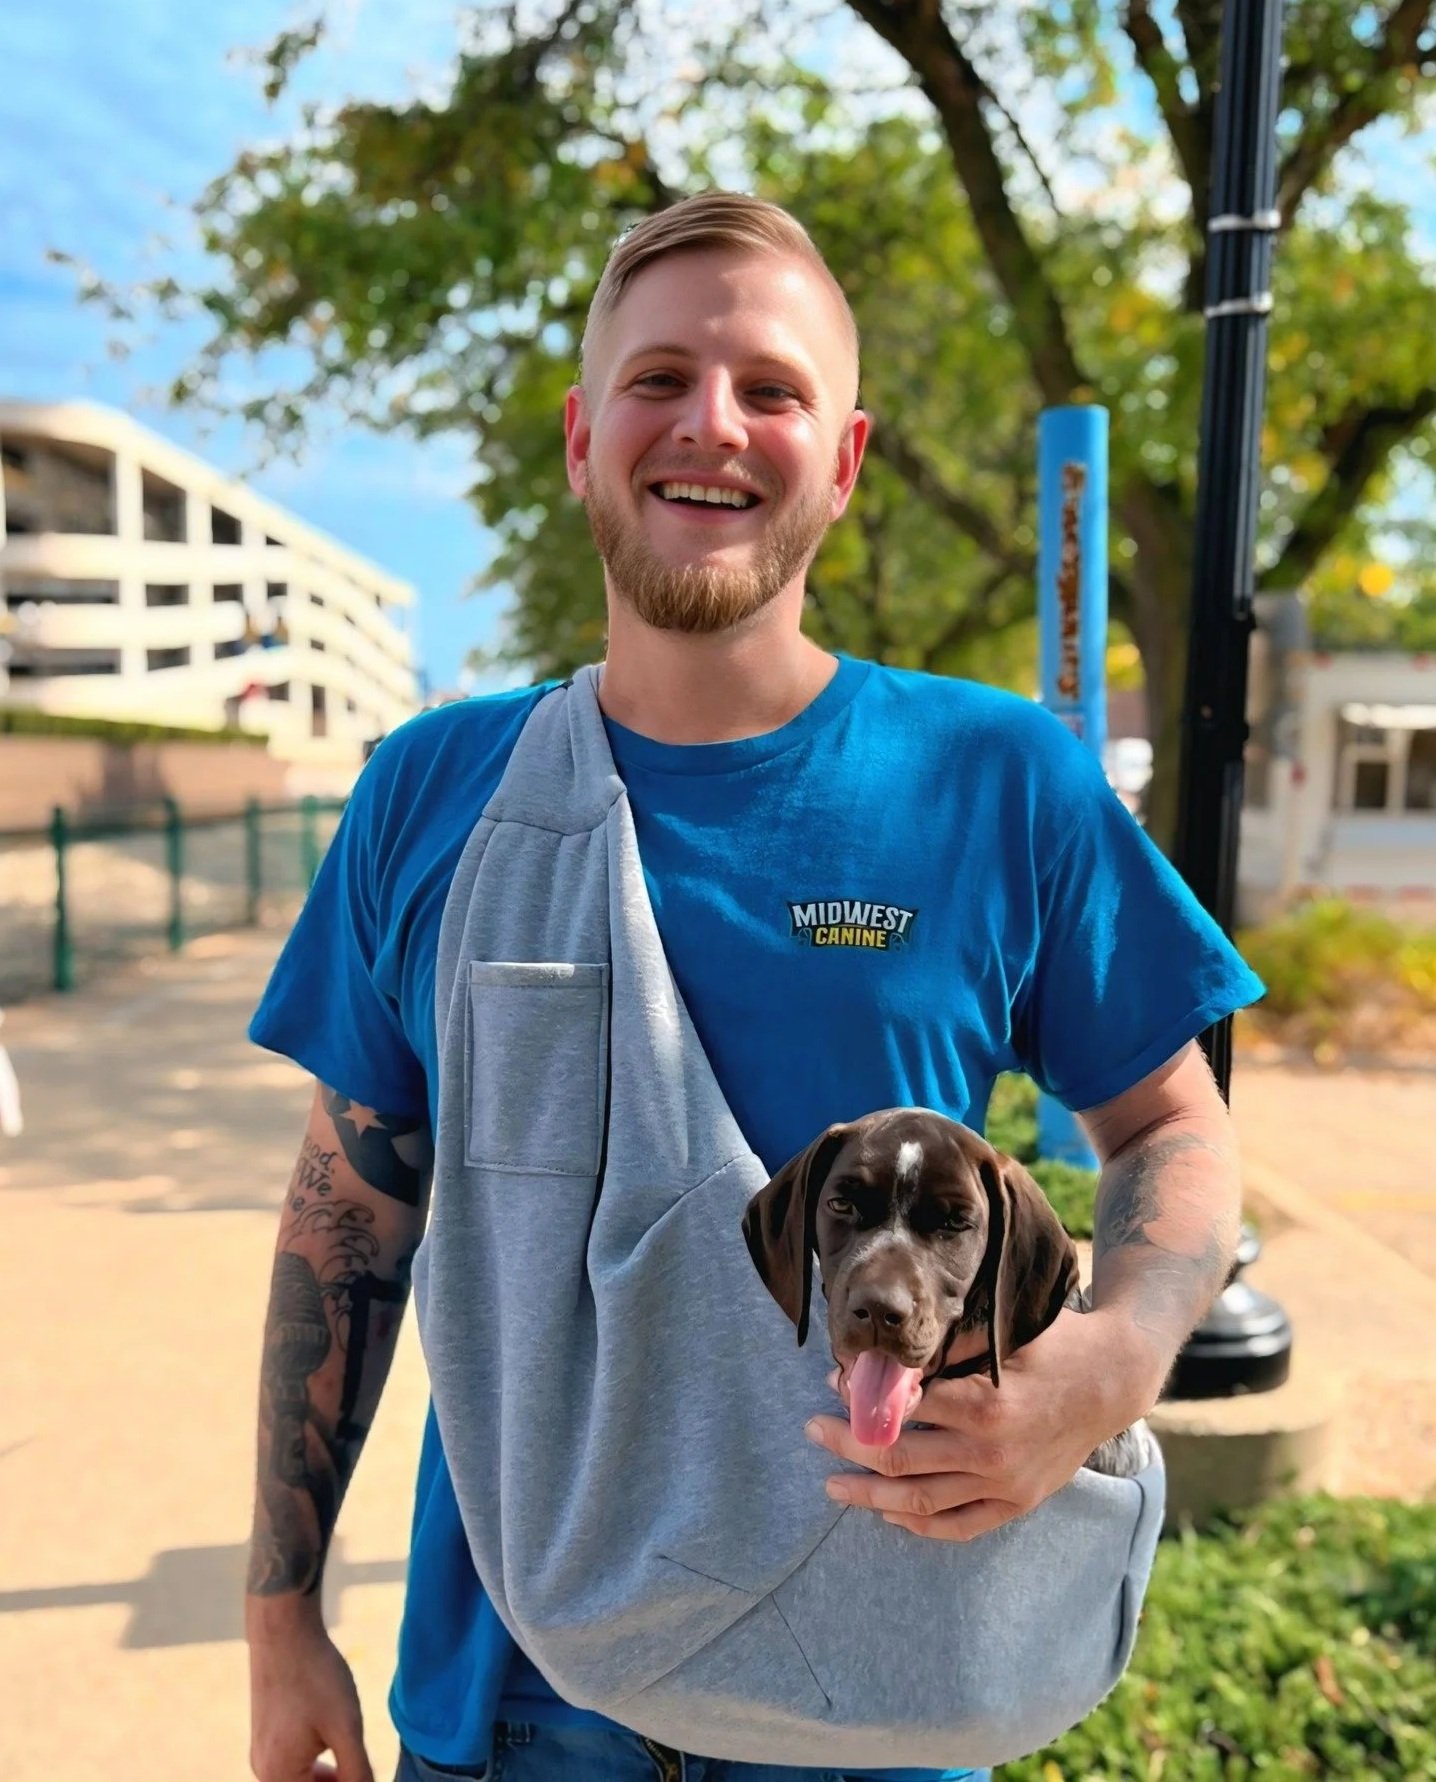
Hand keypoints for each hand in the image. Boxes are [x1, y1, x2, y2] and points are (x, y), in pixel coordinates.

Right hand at [248, 1606, 375, 1781]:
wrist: (283, 1630)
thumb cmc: (315, 1676)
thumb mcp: (347, 1727)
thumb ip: (357, 1771)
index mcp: (279, 1776)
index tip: (367, 1772)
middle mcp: (264, 1771)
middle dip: (338, 1781)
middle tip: (364, 1766)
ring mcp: (262, 1752)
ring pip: (301, 1779)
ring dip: (328, 1775)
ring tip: (354, 1752)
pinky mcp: (266, 1735)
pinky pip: (292, 1763)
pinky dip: (315, 1762)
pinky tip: (334, 1738)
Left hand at [805, 1307, 1156, 1542]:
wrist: (1113, 1380)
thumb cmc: (1054, 1343)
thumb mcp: (1002, 1329)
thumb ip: (949, 1341)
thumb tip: (890, 1348)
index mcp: (984, 1403)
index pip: (902, 1408)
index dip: (861, 1397)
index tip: (833, 1382)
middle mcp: (991, 1451)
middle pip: (899, 1458)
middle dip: (848, 1444)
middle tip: (813, 1430)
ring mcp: (1005, 1484)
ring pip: (920, 1500)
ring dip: (869, 1494)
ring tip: (833, 1485)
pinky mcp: (1018, 1503)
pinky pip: (959, 1525)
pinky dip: (919, 1524)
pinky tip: (889, 1514)